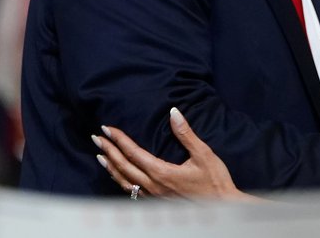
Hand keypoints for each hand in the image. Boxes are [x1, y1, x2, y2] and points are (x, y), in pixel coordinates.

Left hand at [93, 107, 254, 199]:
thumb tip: (174, 113)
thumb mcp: (204, 154)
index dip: (119, 140)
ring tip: (100, 156)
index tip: (108, 128)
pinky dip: (120, 181)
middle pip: (124, 167)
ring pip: (124, 182)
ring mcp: (154, 196)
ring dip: (111, 167)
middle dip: (109, 151)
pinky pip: (132, 191)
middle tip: (96, 138)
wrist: (222, 206)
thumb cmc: (215, 180)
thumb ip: (186, 134)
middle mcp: (153, 186)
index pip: (134, 153)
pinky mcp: (157, 201)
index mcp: (162, 173)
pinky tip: (118, 177)